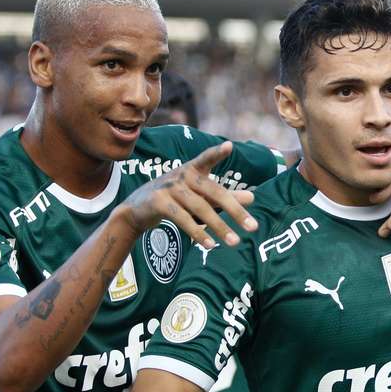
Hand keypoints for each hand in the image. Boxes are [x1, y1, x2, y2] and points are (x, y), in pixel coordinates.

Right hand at [120, 141, 256, 247]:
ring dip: (220, 227)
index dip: (216, 152)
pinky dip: (198, 232)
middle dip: (235, 210)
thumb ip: (225, 197)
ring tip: (235, 242)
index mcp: (193, 169)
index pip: (206, 158)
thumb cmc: (175, 199)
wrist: (136, 209)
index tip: (229, 147)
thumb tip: (252, 197)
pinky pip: (182, 219)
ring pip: (200, 208)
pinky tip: (210, 245)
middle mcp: (182, 175)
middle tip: (253, 227)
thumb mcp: (200, 196)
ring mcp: (169, 188)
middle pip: (214, 191)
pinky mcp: (158, 203)